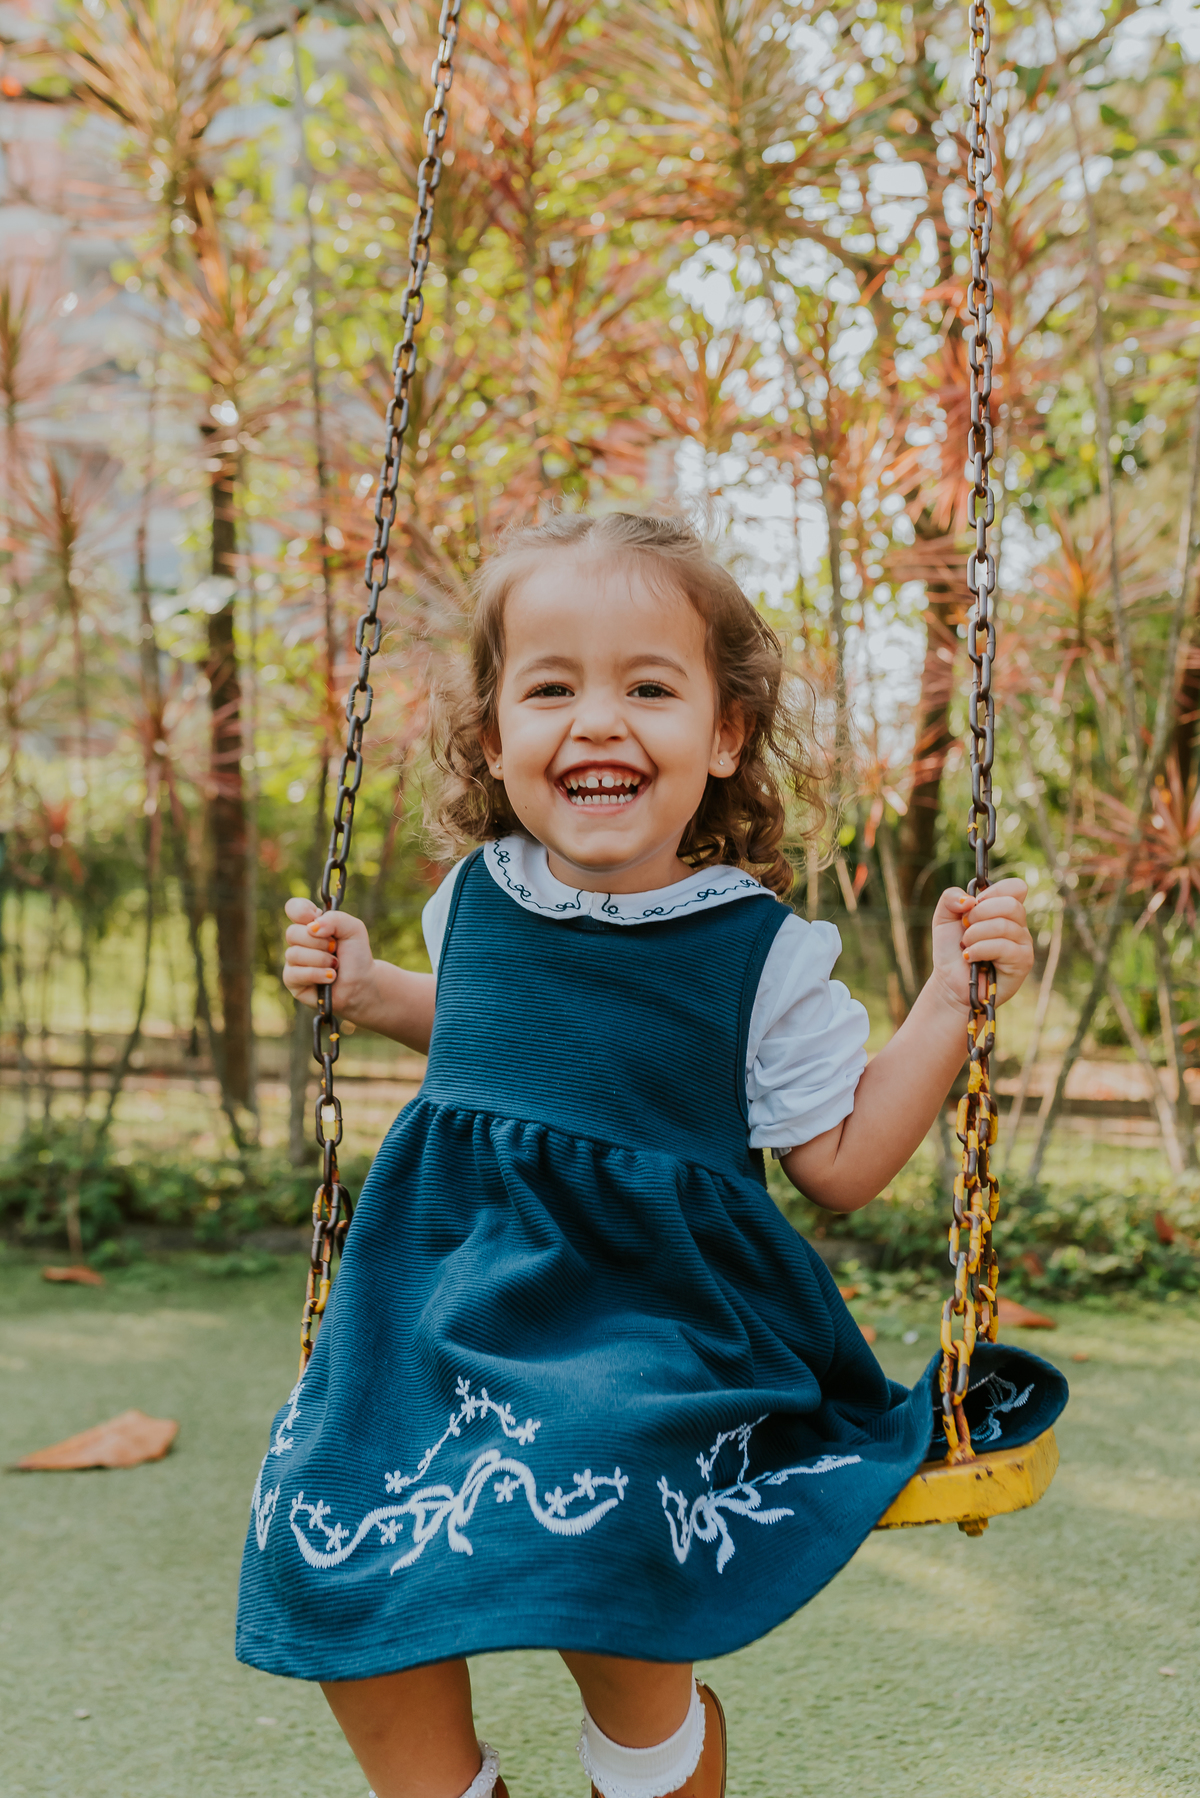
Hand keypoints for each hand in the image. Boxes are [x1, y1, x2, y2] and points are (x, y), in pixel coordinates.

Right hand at [282, 897, 376, 1023]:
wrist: (362, 983)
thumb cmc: (356, 955)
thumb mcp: (354, 929)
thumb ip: (336, 918)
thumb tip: (312, 928)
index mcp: (311, 924)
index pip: (293, 908)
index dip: (302, 911)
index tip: (315, 918)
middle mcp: (299, 941)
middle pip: (292, 932)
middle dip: (319, 942)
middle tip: (334, 949)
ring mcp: (293, 961)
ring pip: (295, 954)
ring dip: (321, 960)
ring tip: (335, 965)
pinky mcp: (292, 980)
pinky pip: (295, 973)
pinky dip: (317, 974)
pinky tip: (330, 977)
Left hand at [930, 878, 1033, 1012]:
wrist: (949, 982)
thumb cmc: (951, 950)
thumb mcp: (943, 917)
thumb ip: (950, 897)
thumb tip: (970, 900)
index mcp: (1004, 910)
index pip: (1016, 888)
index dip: (993, 892)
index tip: (973, 906)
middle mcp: (1018, 925)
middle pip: (1010, 904)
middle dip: (979, 914)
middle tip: (965, 928)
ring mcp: (1023, 943)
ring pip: (1003, 926)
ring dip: (974, 935)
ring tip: (966, 946)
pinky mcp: (1022, 961)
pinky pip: (1003, 946)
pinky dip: (979, 950)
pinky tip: (970, 958)